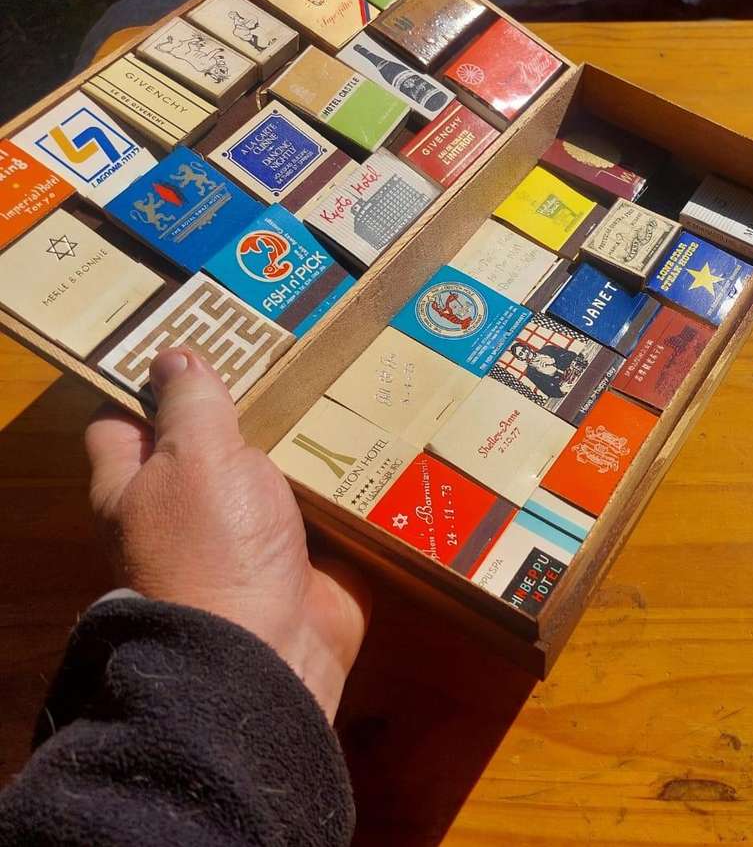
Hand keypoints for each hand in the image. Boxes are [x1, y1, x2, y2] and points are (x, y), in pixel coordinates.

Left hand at [84, 348, 368, 721]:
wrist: (267, 656)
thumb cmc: (213, 549)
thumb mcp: (195, 460)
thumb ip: (192, 406)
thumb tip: (174, 357)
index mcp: (141, 484)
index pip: (127, 418)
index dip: (152, 378)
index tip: (198, 334)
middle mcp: (192, 508)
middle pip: (215, 439)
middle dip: (251, 398)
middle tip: (293, 343)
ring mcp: (254, 535)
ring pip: (280, 469)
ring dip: (311, 436)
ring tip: (350, 375)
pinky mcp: (310, 557)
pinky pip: (333, 508)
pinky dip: (354, 481)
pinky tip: (387, 436)